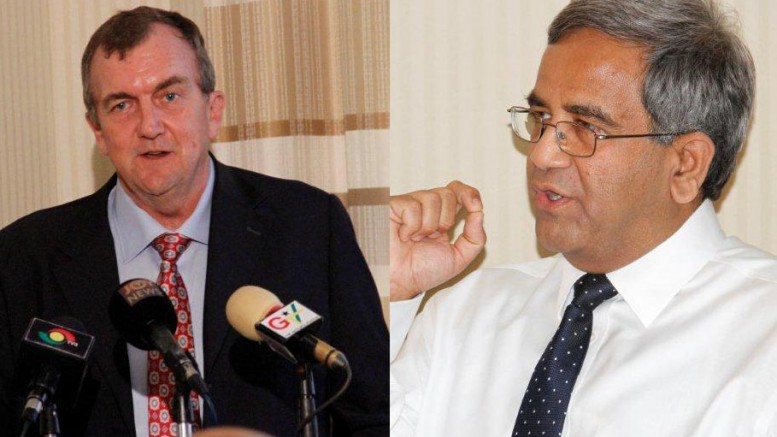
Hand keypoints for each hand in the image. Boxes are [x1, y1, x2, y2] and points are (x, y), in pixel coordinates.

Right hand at [390, 181, 485, 300]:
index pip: (458, 192)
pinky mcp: (393, 206)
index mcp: (442, 218)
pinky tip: (403, 236)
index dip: (468, 193)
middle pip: (448, 194)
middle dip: (446, 219)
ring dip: (428, 226)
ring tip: (416, 239)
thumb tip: (479, 214)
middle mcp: (426, 208)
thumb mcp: (458, 259)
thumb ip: (475, 239)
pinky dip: (411, 227)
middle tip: (433, 236)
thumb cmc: (420, 272)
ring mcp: (409, 205)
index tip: (475, 205)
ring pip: (432, 198)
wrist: (398, 282)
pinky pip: (412, 207)